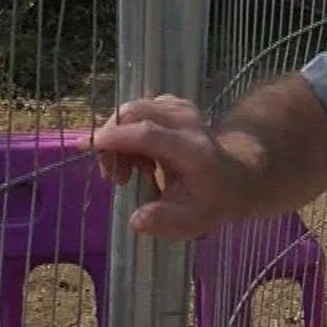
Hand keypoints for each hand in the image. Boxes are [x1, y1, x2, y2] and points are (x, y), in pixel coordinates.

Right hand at [91, 95, 251, 239]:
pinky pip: (138, 111)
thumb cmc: (211, 200)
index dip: (117, 138)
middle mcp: (187, 122)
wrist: (235, 175)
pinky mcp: (172, 104)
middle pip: (135, 113)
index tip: (91, 148)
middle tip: (116, 178)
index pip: (149, 133)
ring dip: (119, 138)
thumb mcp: (193, 222)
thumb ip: (164, 222)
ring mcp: (180, 108)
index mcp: (193, 150)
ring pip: (133, 110)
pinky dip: (128, 131)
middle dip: (113, 141)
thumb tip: (136, 220)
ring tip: (130, 171)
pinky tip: (139, 155)